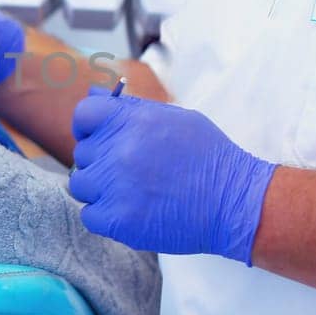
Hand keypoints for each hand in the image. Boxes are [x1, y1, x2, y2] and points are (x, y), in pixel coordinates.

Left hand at [69, 92, 276, 263]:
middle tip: (133, 171)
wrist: (234, 203)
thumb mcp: (174, 118)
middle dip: (102, 160)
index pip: (84, 114)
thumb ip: (130, 107)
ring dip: (101, 188)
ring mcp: (116, 187)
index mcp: (133, 121)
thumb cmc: (208, 158)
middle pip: (83, 152)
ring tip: (132, 191)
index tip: (100, 138)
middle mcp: (120, 151)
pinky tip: (132, 210)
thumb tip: (93, 94)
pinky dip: (105, 215)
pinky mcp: (118, 220)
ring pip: (81, 184)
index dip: (89, 127)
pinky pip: (89, 215)